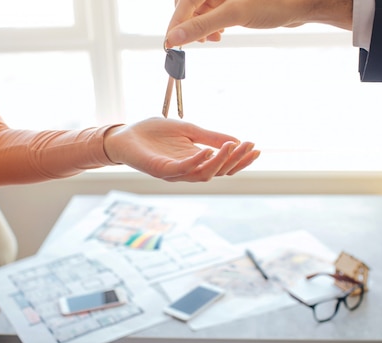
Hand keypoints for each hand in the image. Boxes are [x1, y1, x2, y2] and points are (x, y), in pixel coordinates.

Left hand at [103, 117, 259, 181]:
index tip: (256, 147)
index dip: (240, 159)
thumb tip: (236, 141)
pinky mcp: (161, 170)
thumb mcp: (189, 130)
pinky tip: (208, 151)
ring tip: (233, 146)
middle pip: (219, 172)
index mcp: (196, 162)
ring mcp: (175, 173)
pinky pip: (183, 170)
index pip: (223, 166)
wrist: (126, 135)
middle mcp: (188, 171)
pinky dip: (196, 162)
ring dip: (220, 161)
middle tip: (249, 146)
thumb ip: (211, 136)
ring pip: (204, 174)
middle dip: (236, 160)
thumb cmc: (154, 133)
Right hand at [165, 0, 352, 47]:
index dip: (174, 26)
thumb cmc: (272, 4)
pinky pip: (211, 15)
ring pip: (199, 13)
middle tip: (195, 44)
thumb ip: (202, 25)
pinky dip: (212, 27)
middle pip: (187, 8)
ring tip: (213, 40)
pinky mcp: (231, 4)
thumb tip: (174, 38)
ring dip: (201, 29)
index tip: (169, 46)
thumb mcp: (233, 15)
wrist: (298, 5)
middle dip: (188, 27)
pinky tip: (220, 35)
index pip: (182, 5)